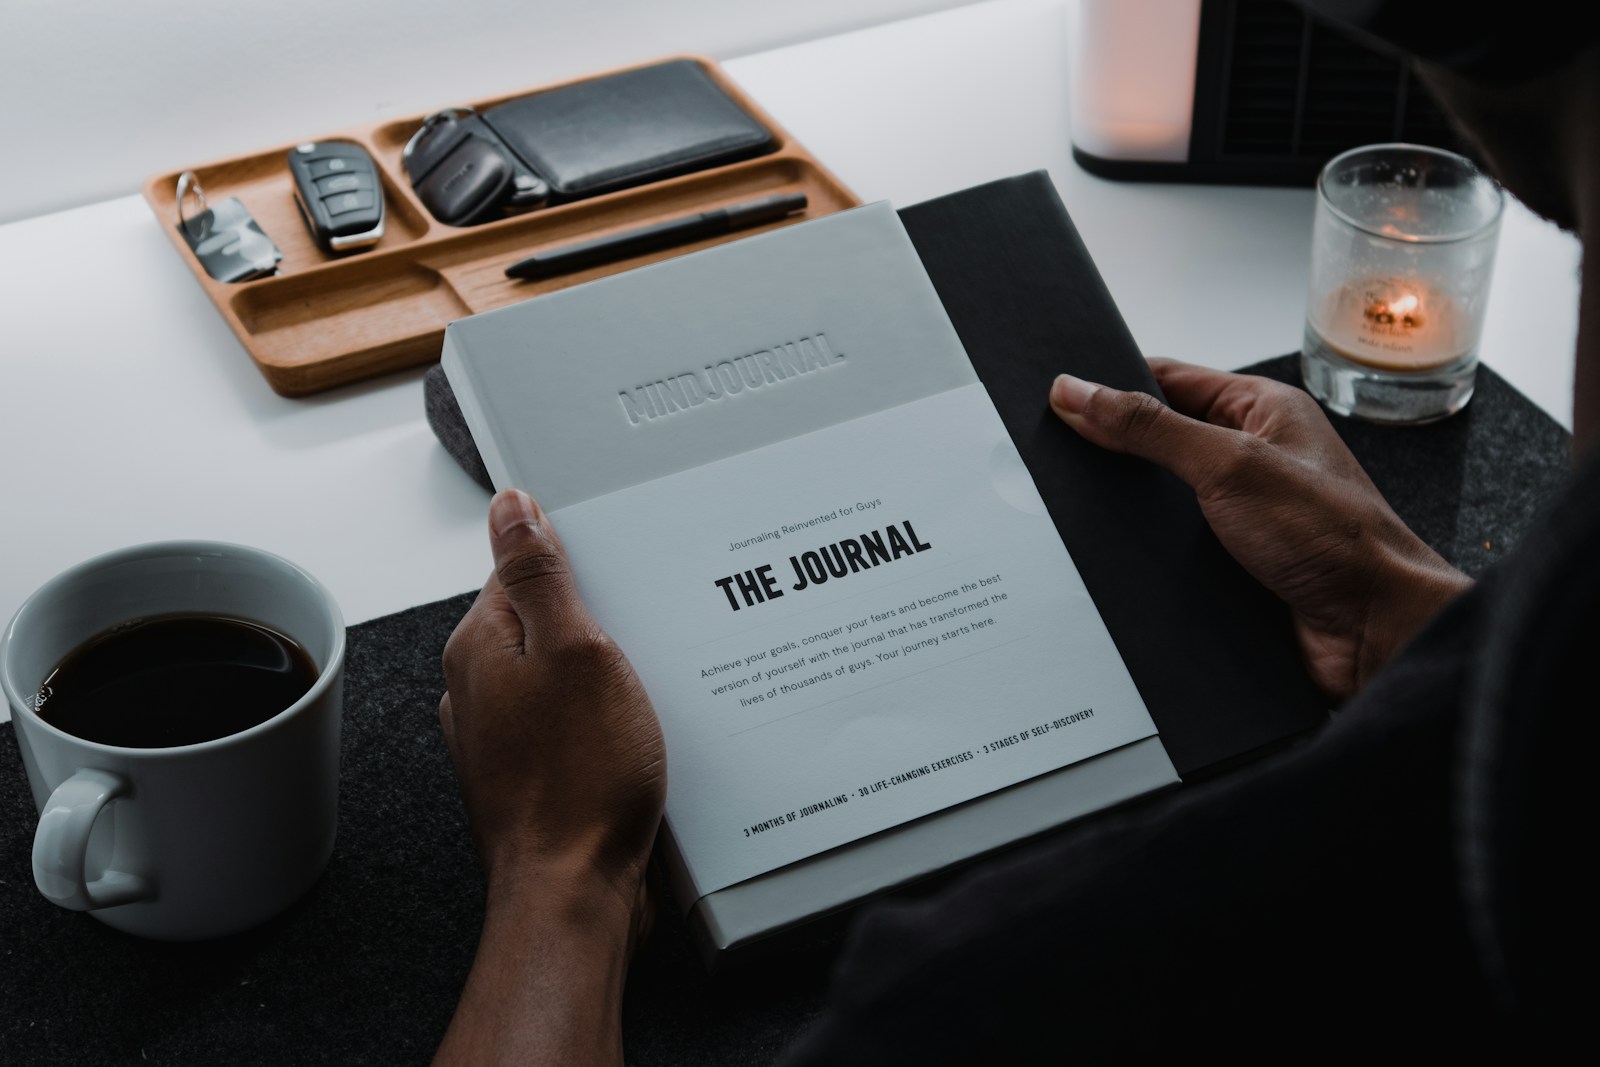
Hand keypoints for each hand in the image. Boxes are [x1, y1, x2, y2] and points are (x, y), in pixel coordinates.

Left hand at [436, 489, 665, 1065]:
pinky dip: (609, 719)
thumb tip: (512, 508)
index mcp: (481, 646)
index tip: (619, 569)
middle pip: (546, 621)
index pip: (522, 567)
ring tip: (649, 690)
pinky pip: (575, 722)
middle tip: (644, 636)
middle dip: (601, 623)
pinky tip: (642, 733)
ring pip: (564, 675)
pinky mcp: (536, 771)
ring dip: (610, 676)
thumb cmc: (578, 785)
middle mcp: (481, 689)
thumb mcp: (576, 653)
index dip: (578, 563)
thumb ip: (540, 576)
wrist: (575, 893)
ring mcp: (506, 735)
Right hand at [1049, 359, 1470, 702]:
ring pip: (1162, 500)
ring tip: (1081, 509)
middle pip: (1159, 439)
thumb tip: (1080, 393)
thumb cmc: (1334, 539)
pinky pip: (1172, 548)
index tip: (1060, 395)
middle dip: (1113, 451)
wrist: (1374, 632)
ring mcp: (1244, 512)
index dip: (1113, 385)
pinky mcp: (1234, 563)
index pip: (1169, 380)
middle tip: (1058, 456)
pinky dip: (1146, 553)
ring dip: (1131, 510)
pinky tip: (1117, 558)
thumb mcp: (1228, 465)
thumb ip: (1150, 428)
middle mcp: (1253, 457)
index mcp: (1262, 411)